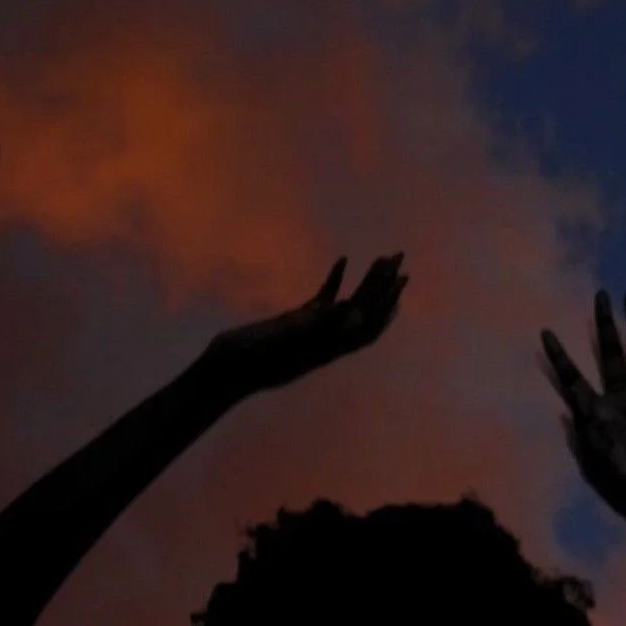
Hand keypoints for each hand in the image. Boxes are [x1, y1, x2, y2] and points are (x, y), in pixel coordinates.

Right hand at [204, 253, 407, 395]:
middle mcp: (328, 340)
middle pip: (364, 311)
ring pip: (348, 304)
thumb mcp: (288, 341)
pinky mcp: (298, 322)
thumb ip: (320, 327)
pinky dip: (336, 280)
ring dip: (367, 281)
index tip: (400, 277)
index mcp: (330, 348)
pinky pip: (324, 299)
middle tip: (400, 256)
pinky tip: (343, 260)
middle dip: (384, 285)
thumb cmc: (252, 358)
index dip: (386, 302)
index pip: (367, 323)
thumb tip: (356, 313)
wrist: (225, 370)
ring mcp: (314, 331)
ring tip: (384, 257)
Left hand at [539, 288, 625, 521]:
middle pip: (608, 354)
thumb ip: (584, 430)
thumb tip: (568, 404)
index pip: (572, 378)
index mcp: (593, 414)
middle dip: (604, 325)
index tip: (546, 331)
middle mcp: (615, 401)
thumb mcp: (596, 459)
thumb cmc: (623, 486)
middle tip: (599, 295)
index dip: (559, 356)